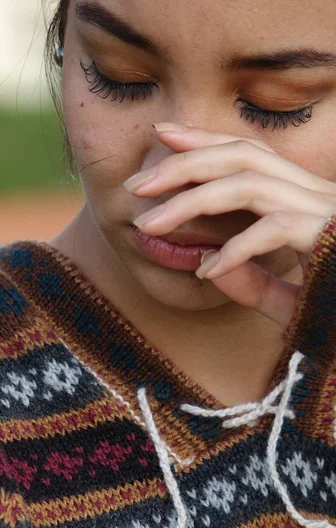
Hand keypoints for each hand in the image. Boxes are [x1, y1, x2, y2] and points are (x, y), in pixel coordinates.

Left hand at [124, 123, 335, 327]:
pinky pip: (276, 229)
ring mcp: (324, 210)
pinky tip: (208, 270)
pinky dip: (237, 249)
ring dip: (194, 199)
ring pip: (250, 183)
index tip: (162, 137)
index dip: (204, 140)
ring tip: (151, 223)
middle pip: (242, 155)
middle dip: (185, 163)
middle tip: (135, 184)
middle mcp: (312, 194)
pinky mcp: (330, 235)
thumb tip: (208, 265)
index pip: (247, 153)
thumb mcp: (290, 298)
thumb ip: (253, 282)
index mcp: (301, 197)